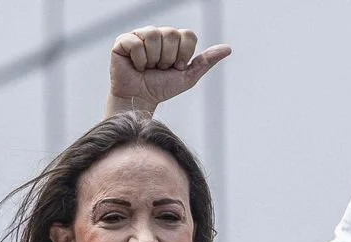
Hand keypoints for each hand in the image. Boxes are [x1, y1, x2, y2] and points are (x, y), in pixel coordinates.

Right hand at [106, 26, 230, 116]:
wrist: (141, 100)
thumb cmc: (163, 88)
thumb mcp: (189, 76)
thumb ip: (206, 61)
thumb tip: (228, 48)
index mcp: (174, 40)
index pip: (188, 35)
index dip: (185, 53)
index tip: (177, 67)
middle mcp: (158, 34)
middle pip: (171, 33)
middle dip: (169, 57)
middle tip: (161, 68)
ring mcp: (139, 36)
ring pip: (153, 35)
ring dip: (154, 58)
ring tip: (149, 67)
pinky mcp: (123, 41)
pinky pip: (135, 42)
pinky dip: (139, 60)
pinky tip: (137, 66)